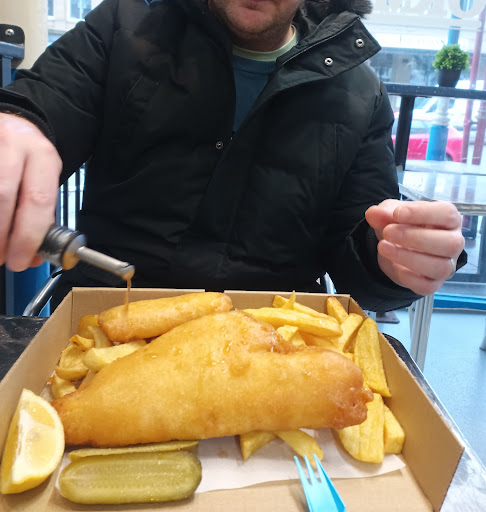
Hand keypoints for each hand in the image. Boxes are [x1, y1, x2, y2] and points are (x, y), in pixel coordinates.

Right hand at [0, 112, 61, 271]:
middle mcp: (14, 145)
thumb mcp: (43, 178)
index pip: (38, 200)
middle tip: (1, 258)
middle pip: (2, 197)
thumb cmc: (27, 159)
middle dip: (0, 236)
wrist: (10, 122)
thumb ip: (41, 215)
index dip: (27, 236)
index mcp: (42, 156)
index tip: (19, 260)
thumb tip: (32, 256)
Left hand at [365, 199, 464, 295]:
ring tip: (384, 247)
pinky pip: (428, 286)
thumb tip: (373, 214)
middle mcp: (453, 243)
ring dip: (409, 258)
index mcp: (448, 220)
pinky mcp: (433, 283)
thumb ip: (384, 212)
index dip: (422, 213)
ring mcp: (446, 265)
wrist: (395, 247)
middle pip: (451, 243)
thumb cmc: (402, 225)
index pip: (448, 214)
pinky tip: (395, 267)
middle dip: (415, 237)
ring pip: (441, 267)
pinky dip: (410, 278)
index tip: (397, 213)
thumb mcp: (391, 214)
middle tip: (388, 232)